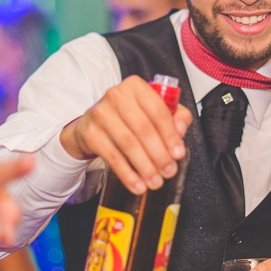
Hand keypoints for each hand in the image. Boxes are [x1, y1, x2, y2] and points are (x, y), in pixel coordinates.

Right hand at [59, 75, 193, 194]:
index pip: (158, 110)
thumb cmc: (128, 117)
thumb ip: (175, 117)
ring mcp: (101, 114)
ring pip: (129, 144)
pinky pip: (112, 157)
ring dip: (145, 167)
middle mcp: (116, 95)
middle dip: (159, 154)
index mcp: (136, 86)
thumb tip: (180, 130)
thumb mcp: (153, 110)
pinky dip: (127, 174)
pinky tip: (137, 184)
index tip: (178, 153)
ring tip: (155, 181)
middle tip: (169, 171)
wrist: (91, 125)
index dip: (171, 135)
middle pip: (144, 129)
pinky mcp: (90, 133)